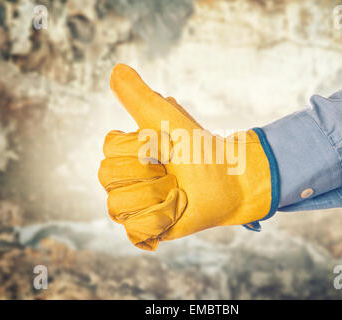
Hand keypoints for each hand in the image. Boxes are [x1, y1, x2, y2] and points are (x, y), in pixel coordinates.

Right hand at [98, 64, 276, 249]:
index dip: (143, 148)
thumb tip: (115, 68)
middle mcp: (125, 179)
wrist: (232, 180)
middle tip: (174, 172)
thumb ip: (140, 97)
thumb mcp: (170, 119)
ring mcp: (134, 206)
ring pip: (118, 207)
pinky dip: (161, 221)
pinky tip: (177, 212)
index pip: (109, 149)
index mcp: (126, 153)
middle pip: (108, 178)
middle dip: (150, 173)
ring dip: (158, 198)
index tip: (168, 147)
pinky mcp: (146, 229)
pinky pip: (134, 232)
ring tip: (178, 193)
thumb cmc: (203, 149)